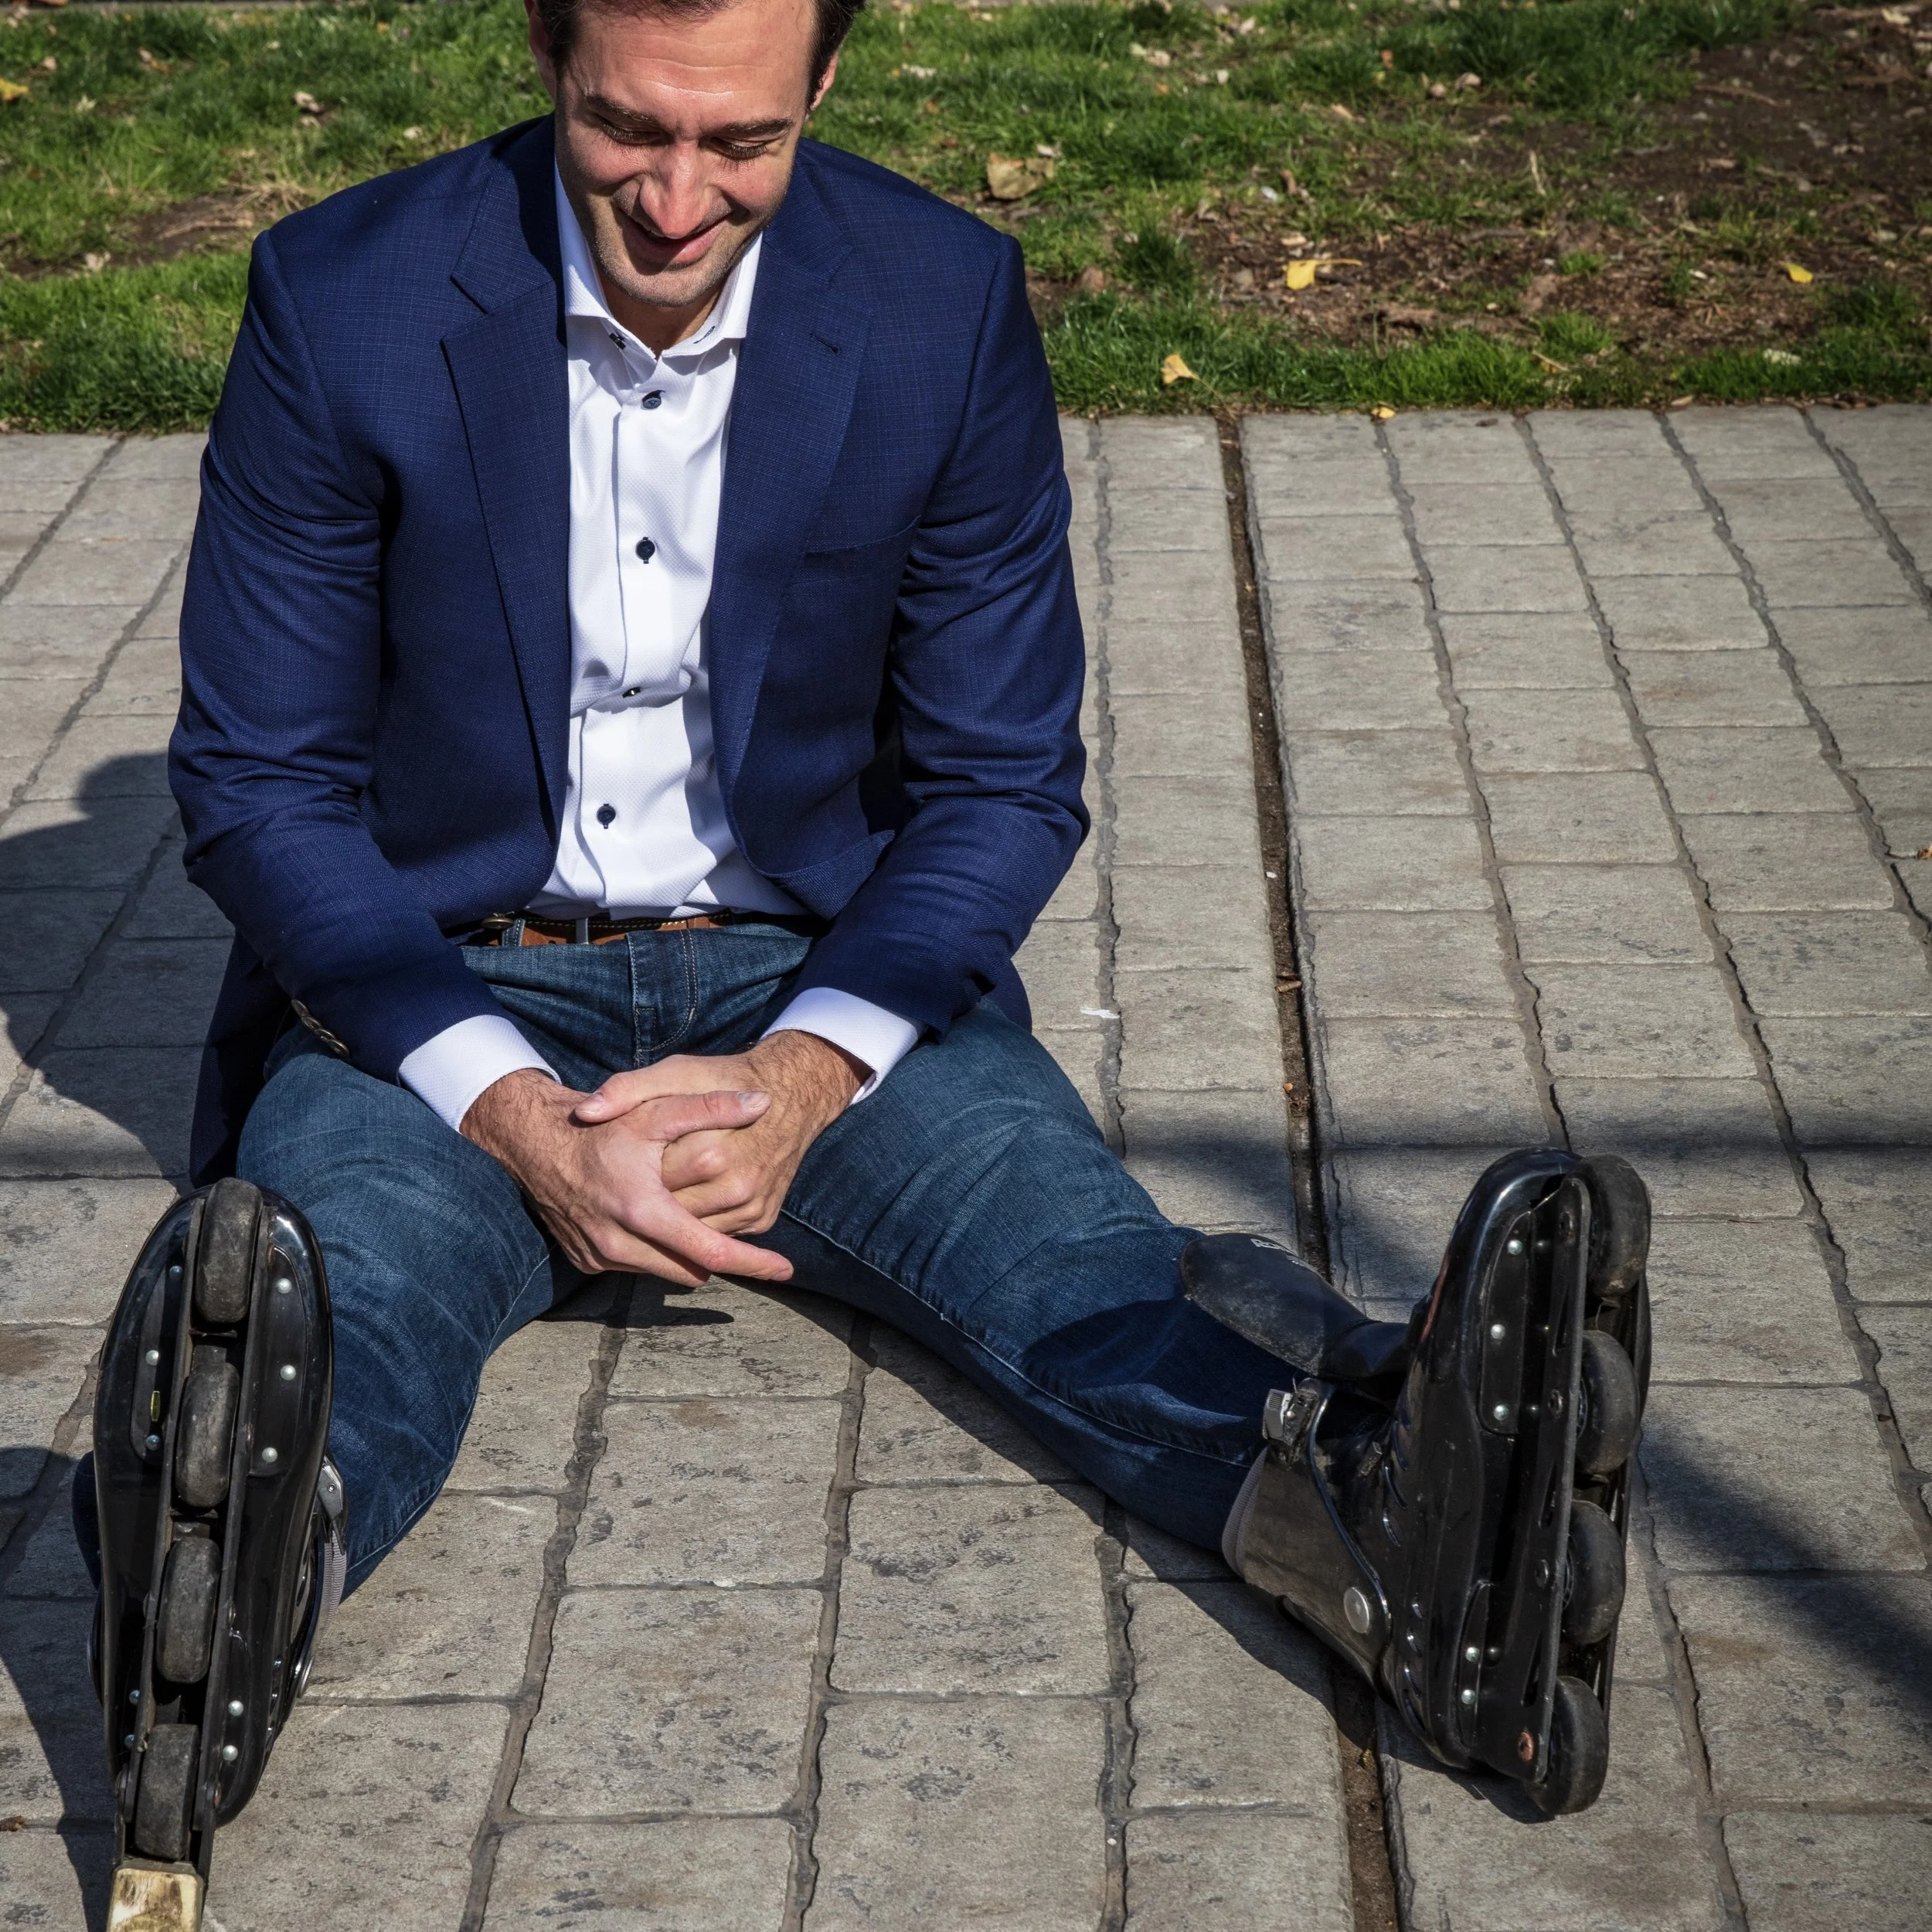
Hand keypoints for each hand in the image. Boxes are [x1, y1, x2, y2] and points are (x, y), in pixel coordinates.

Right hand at [461, 1067, 793, 1286]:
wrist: (535, 1143)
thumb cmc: (601, 1124)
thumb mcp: (655, 1108)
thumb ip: (710, 1107)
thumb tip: (762, 1104)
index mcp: (641, 1211)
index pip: (710, 1252)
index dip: (752, 1263)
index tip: (786, 1271)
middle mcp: (618, 1244)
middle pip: (690, 1271)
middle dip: (720, 1259)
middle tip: (753, 1250)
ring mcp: (600, 1258)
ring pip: (664, 1272)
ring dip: (686, 1256)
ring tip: (706, 1230)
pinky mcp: (586, 1262)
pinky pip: (636, 1268)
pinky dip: (655, 1254)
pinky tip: (665, 1228)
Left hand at [576, 1030, 865, 1236]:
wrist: (792, 1094)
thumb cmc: (724, 1079)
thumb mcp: (675, 1072)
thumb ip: (628, 1090)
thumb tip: (584, 1113)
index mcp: (707, 1153)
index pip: (648, 1184)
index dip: (630, 1176)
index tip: (620, 1165)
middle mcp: (733, 1186)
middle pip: (669, 1214)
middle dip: (648, 1203)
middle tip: (633, 1186)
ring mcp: (750, 1206)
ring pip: (692, 1233)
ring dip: (671, 1222)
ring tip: (654, 1199)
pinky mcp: (761, 1218)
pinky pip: (718, 1233)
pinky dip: (699, 1226)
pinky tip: (687, 1204)